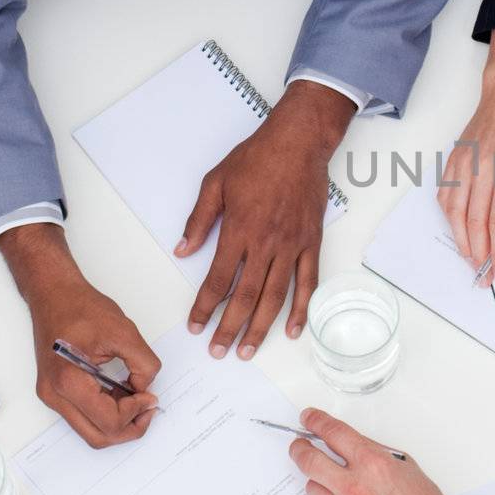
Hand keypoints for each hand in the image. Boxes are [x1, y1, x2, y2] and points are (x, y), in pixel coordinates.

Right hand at [0, 224, 160, 446]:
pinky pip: (85, 415)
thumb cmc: (81, 307)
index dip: (136, 412)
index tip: (150, 394)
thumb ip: (143, 364)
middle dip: (129, 428)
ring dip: (119, 422)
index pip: (109, 421)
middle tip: (150, 407)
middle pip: (98, 437)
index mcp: (68, 382)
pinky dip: (107, 412)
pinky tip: (123, 394)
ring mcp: (52, 395)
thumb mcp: (124, 332)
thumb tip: (147, 388)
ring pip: (91, 430)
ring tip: (138, 399)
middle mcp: (55, 395)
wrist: (54, 294)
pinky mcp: (56, 391)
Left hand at [179, 81, 353, 357]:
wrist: (298, 143)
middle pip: (245, 297)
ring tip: (250, 350)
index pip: (217, 280)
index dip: (204, 308)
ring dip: (261, 327)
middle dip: (230, 328)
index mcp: (238, 230)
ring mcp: (292, 246)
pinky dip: (302, 309)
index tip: (196, 326)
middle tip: (219, 351)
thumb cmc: (256, 158)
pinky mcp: (311, 243)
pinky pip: (308, 282)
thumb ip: (199, 220)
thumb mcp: (215, 183)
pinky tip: (294, 330)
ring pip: (275, 297)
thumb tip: (183, 250)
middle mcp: (265, 244)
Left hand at [288, 408, 494, 494]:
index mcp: (373, 463)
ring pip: (312, 486)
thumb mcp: (406, 466)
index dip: (316, 421)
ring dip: (319, 480)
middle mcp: (353, 485)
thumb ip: (374, 452)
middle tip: (299, 445)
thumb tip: (350, 444)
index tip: (308, 417)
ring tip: (334, 482)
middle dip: (299, 448)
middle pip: (309, 459)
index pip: (333, 433)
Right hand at [437, 34, 494, 284]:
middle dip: (479, 255)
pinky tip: (458, 231)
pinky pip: (445, 196)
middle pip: (473, 222)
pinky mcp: (453, 161)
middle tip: (483, 277)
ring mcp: (463, 164)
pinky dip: (448, 218)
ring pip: (454, 213)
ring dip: (460, 241)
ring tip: (471, 260)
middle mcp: (481, 168)